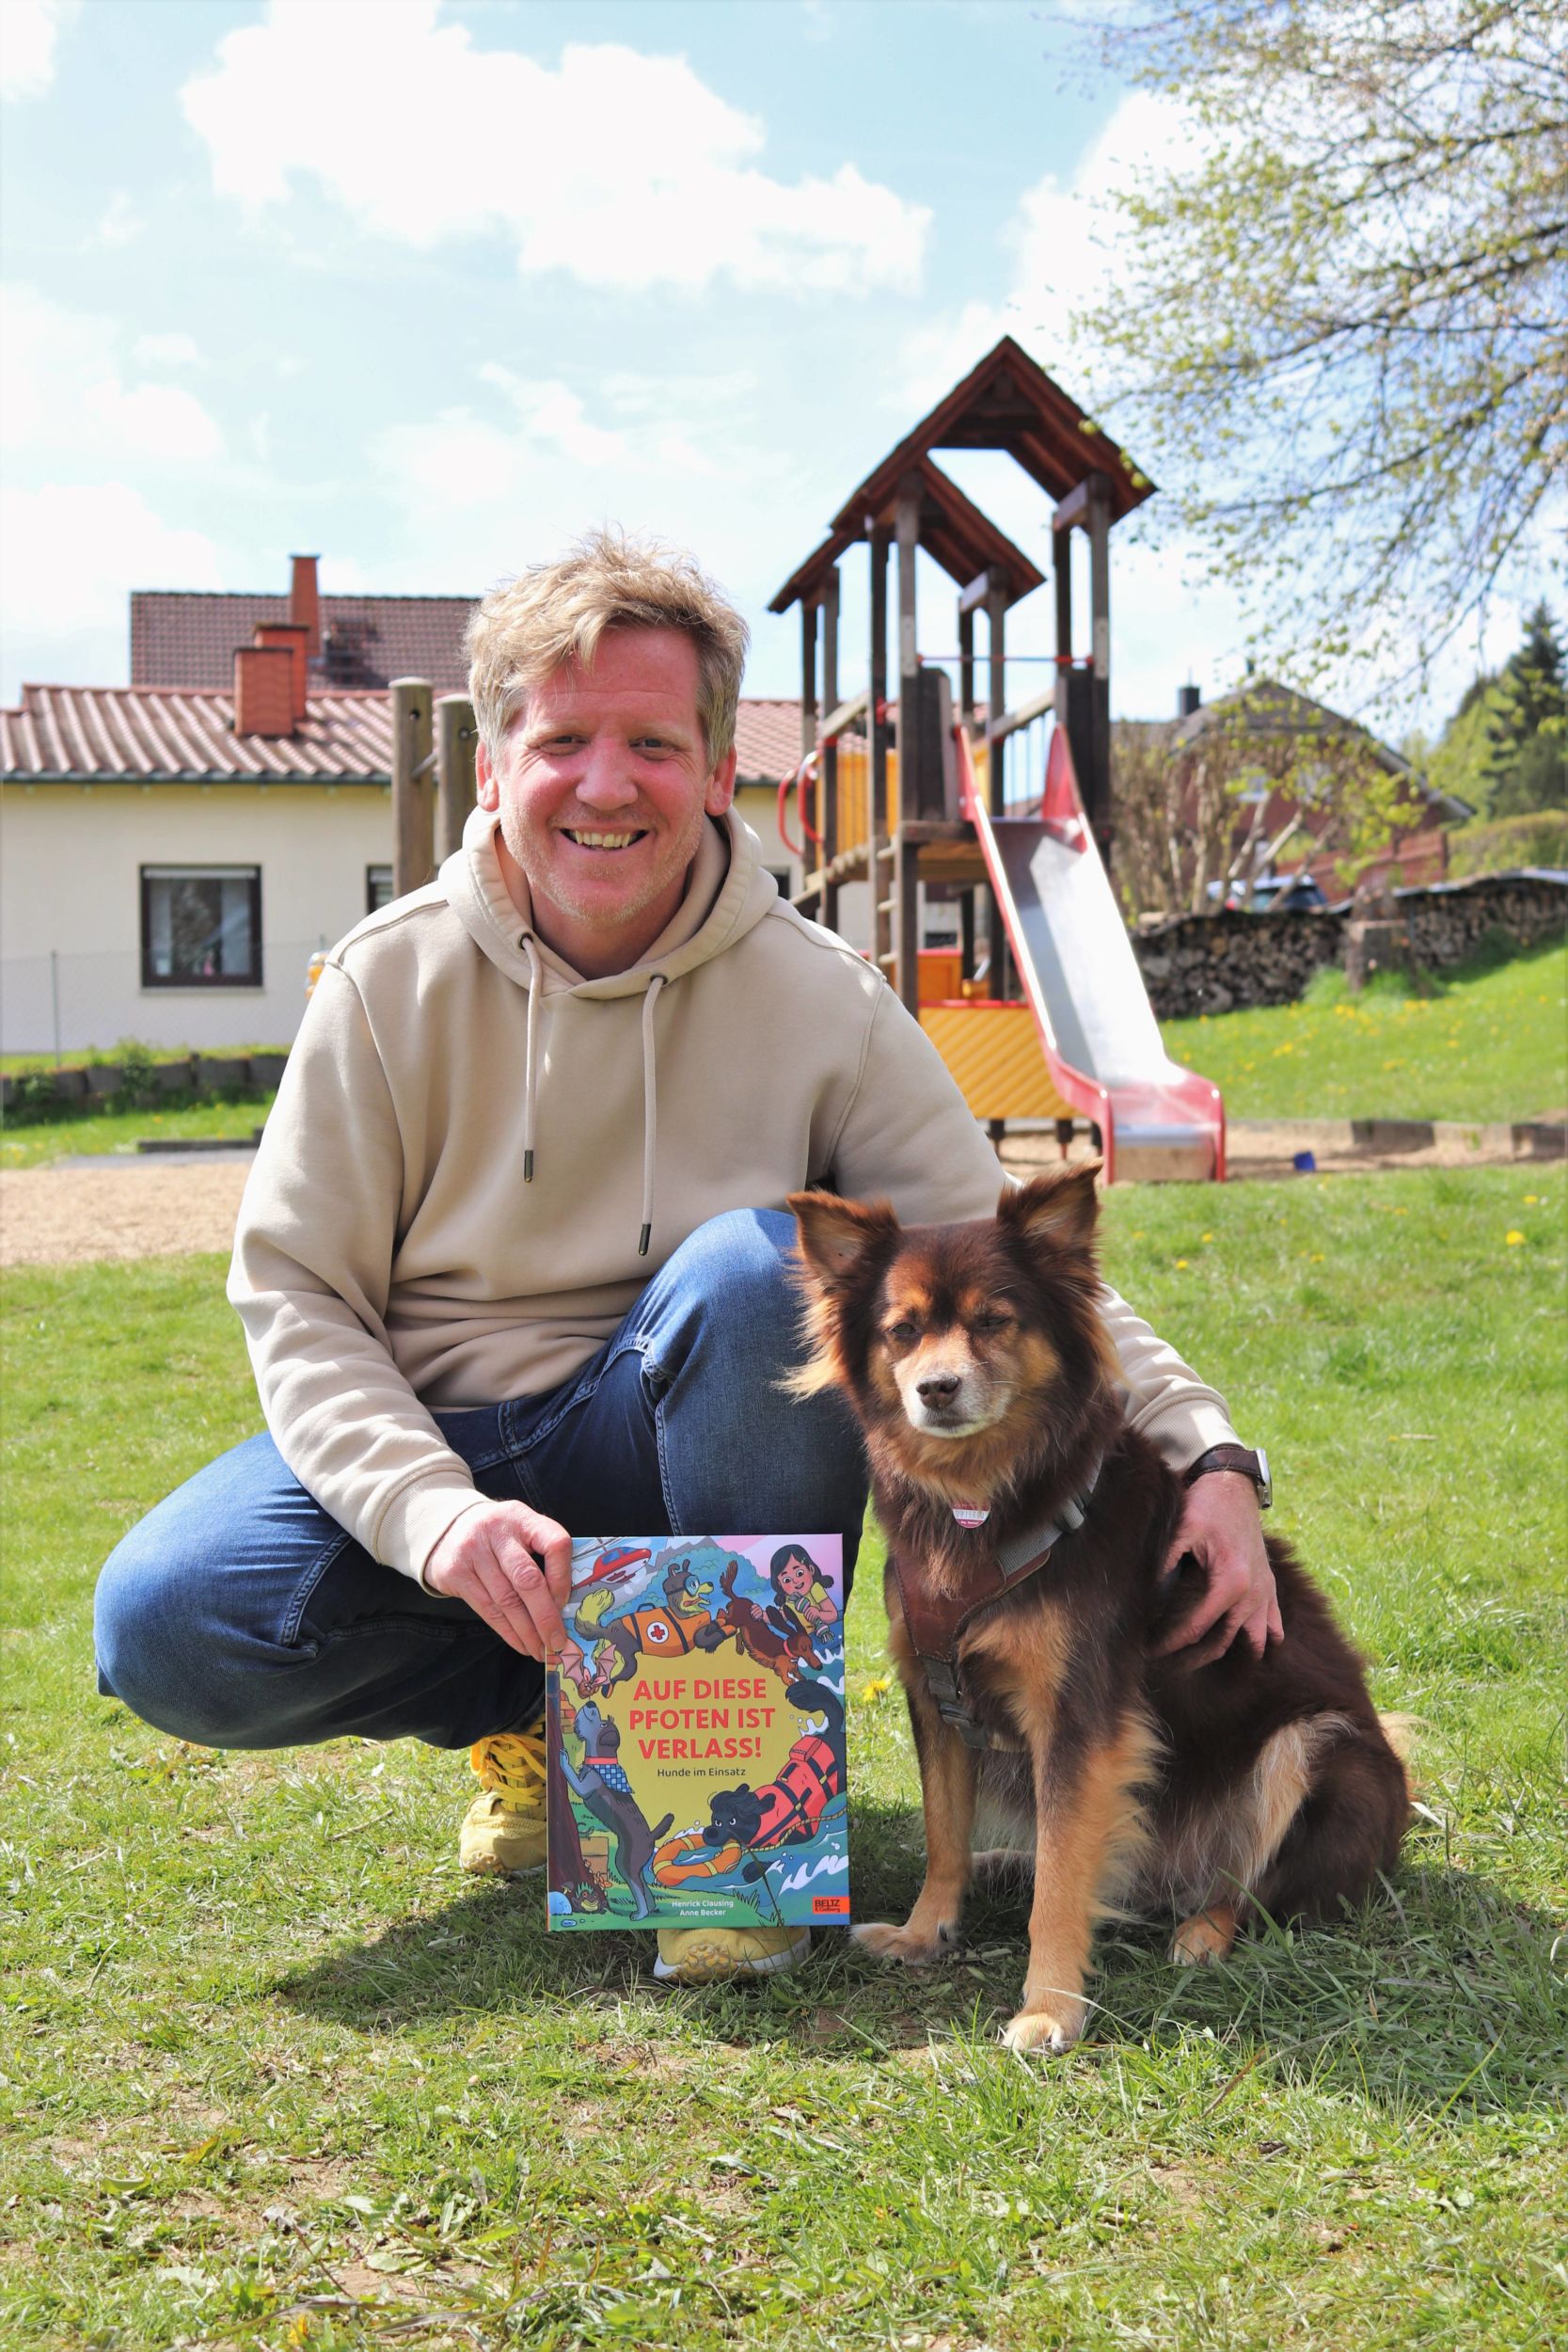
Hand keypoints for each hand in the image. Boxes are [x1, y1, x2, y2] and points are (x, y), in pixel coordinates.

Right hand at [422, 1500, 572, 1662]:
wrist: (446, 1530)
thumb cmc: (497, 1537)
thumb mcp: (521, 1531)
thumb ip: (543, 1556)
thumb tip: (566, 1606)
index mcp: (523, 1518)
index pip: (555, 1544)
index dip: (563, 1578)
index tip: (566, 1603)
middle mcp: (497, 1531)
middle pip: (527, 1579)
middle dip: (546, 1616)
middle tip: (557, 1642)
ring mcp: (473, 1551)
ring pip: (506, 1600)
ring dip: (527, 1631)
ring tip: (541, 1650)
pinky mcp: (455, 1573)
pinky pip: (487, 1609)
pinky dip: (507, 1631)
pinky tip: (520, 1643)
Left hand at [1154, 1471, 1281, 1666]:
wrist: (1234, 1485)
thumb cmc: (1206, 1505)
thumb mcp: (1181, 1529)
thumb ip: (1164, 1562)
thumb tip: (1143, 1595)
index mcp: (1230, 1583)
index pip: (1196, 1628)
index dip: (1171, 1643)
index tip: (1150, 1651)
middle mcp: (1252, 1594)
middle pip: (1222, 1642)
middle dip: (1194, 1657)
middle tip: (1168, 1665)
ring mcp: (1265, 1593)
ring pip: (1252, 1640)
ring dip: (1231, 1657)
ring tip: (1203, 1667)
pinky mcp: (1269, 1586)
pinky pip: (1274, 1625)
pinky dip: (1265, 1641)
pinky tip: (1254, 1656)